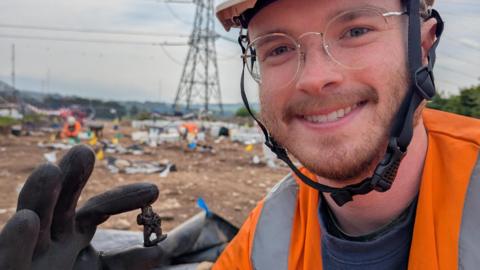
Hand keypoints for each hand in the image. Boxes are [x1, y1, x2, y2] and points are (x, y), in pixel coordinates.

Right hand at [0, 145, 164, 269]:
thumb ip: (124, 263)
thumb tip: (158, 252)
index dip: (123, 197)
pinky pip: (10, 257)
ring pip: (31, 215)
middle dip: (70, 175)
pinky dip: (16, 241)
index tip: (154, 191)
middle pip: (60, 200)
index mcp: (72, 233)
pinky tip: (27, 221)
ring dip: (39, 194)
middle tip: (84, 152)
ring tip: (49, 170)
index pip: (98, 208)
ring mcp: (30, 250)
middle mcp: (51, 235)